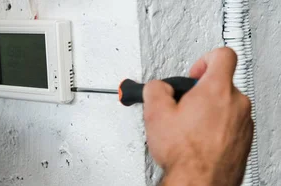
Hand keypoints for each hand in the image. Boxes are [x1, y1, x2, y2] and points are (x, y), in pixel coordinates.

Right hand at [143, 47, 253, 185]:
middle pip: (221, 83)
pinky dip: (215, 128)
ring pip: (226, 105)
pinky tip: (197, 140)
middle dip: (200, 92)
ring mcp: (243, 122)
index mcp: (216, 90)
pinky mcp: (244, 139)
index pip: (222, 55)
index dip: (204, 59)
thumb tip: (157, 87)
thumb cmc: (184, 152)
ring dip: (208, 111)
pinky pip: (230, 124)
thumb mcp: (155, 113)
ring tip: (187, 127)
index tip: (193, 74)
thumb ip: (155, 89)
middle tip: (182, 106)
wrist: (199, 181)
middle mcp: (236, 103)